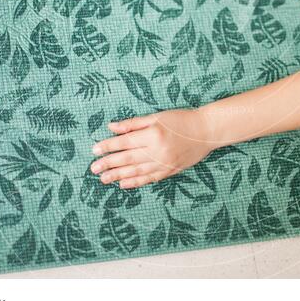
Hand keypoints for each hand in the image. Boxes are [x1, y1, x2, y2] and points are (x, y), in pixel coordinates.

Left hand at [90, 109, 218, 188]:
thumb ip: (133, 123)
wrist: (206, 131)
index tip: (94, 150)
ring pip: (136, 171)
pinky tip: (123, 184)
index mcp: (152, 134)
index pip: (124, 142)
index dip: (108, 146)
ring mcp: (163, 163)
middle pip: (127, 159)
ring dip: (118, 176)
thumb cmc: (181, 119)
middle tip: (93, 169)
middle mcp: (156, 150)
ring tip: (104, 179)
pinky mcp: (169, 171)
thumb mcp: (157, 116)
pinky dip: (135, 182)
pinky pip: (149, 179)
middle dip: (108, 164)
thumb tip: (111, 126)